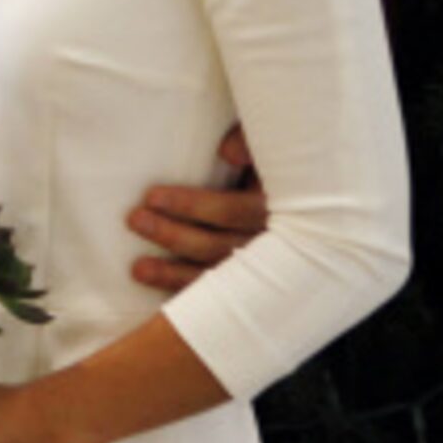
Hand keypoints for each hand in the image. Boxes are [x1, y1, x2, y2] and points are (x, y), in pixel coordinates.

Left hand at [128, 124, 264, 293]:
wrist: (306, 211)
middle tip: (135, 219)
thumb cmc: (278, 169)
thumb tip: (227, 153)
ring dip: (174, 274)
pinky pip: (218, 300)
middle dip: (174, 236)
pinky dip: (186, 295)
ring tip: (139, 268)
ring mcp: (264, 271)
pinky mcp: (251, 288)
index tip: (152, 196)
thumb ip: (251, 142)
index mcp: (278, 208)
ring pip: (217, 279)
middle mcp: (275, 245)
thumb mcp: (272, 149)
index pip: (233, 211)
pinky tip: (160, 293)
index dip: (191, 205)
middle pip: (219, 246)